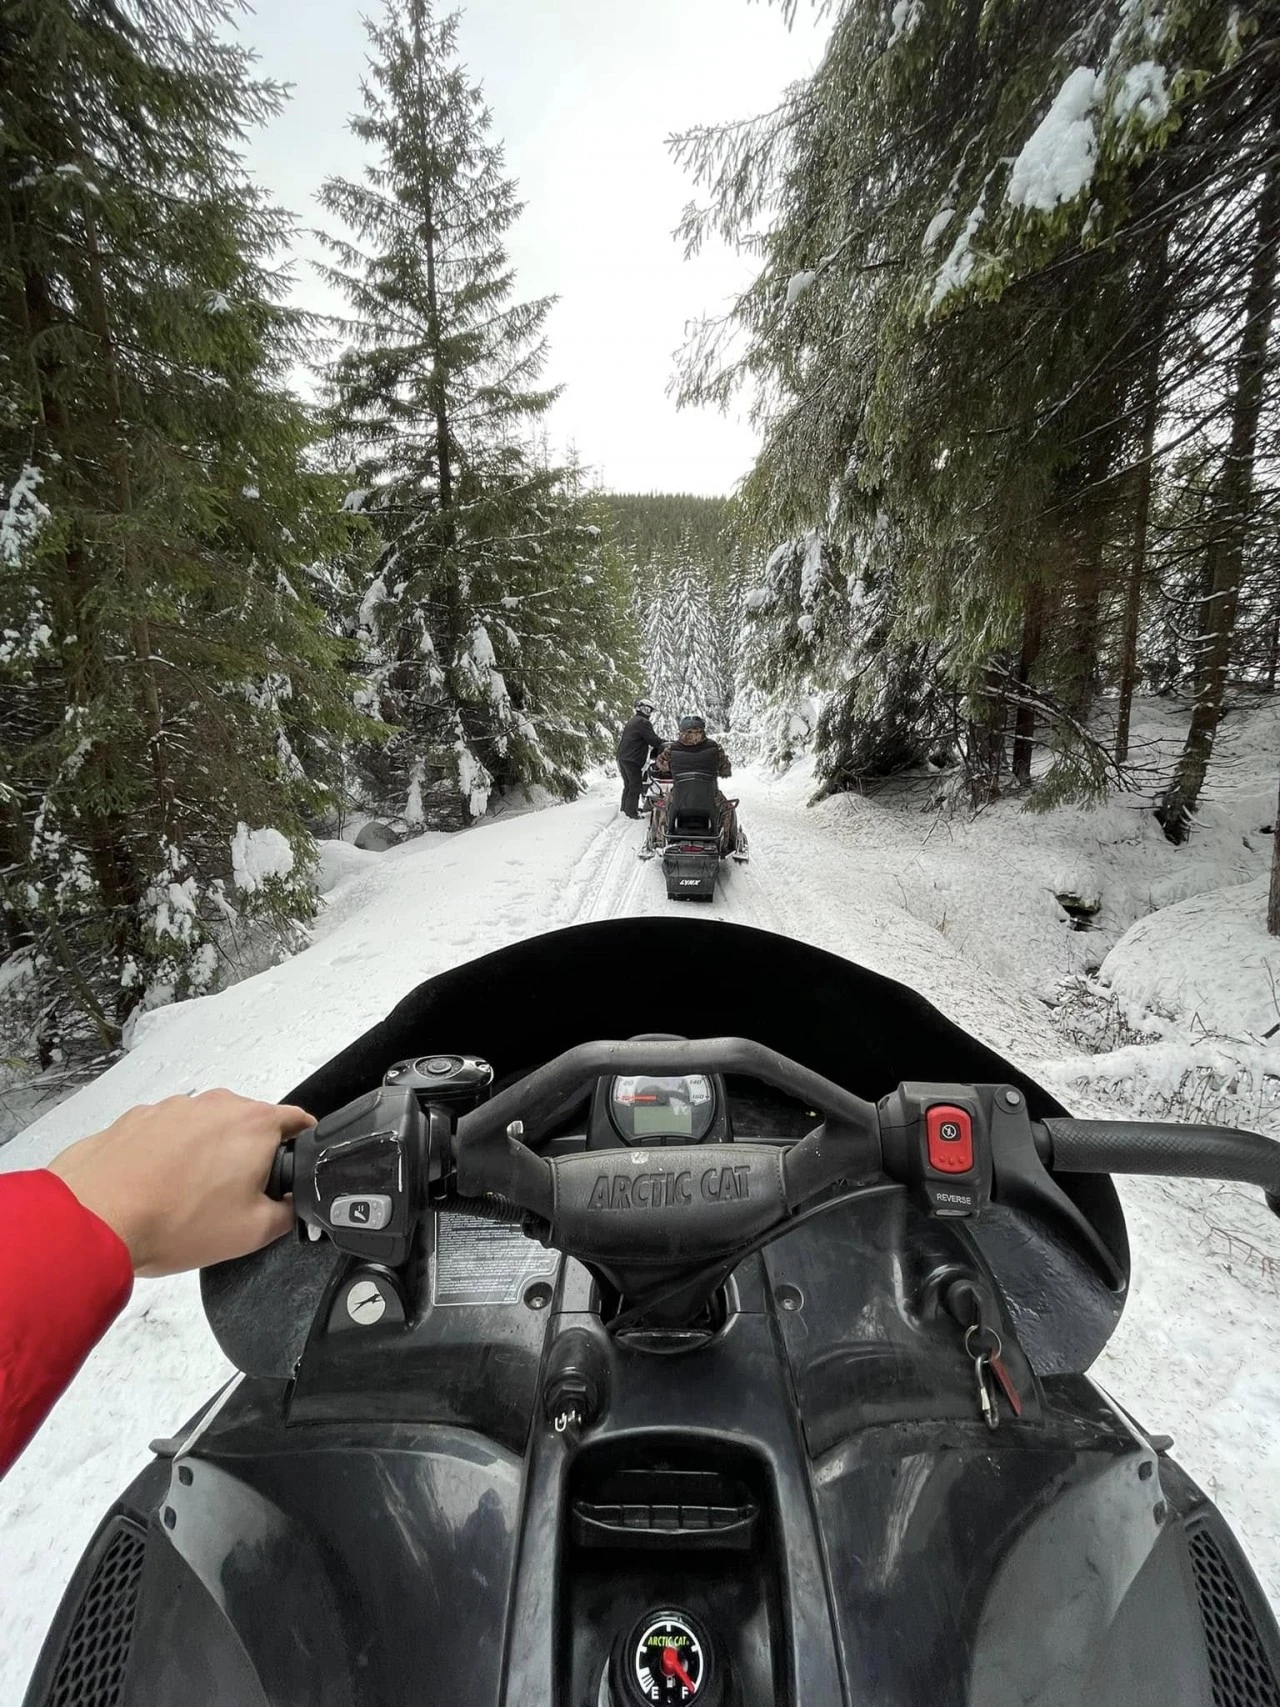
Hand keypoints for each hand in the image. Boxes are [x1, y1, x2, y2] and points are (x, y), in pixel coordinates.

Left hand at [47, 1090, 314, 1275]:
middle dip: (249, 1158)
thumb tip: (292, 1205)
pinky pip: (167, 1135)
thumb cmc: (170, 1220)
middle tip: (235, 1200)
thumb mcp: (253, 1232)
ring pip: (206, 1130)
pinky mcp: (137, 1119)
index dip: (302, 1149)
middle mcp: (216, 1105)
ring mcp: (172, 1108)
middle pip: (250, 1126)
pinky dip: (169, 1157)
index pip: (299, 1122)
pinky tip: (157, 1191)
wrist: (95, 1219)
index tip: (293, 1171)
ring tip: (188, 1200)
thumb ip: (288, 1213)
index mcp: (254, 1124)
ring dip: (207, 1157)